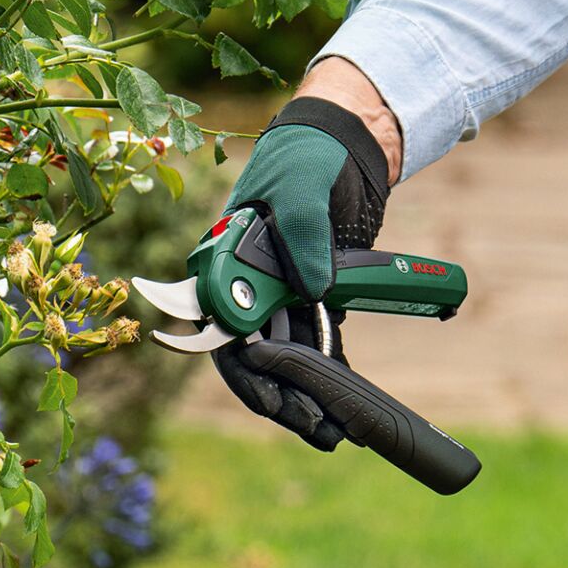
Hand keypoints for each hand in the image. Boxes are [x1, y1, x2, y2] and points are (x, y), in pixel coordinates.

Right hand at [208, 92, 391, 451]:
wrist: (347, 137)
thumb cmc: (308, 153)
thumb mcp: (302, 186)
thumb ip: (302, 234)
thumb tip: (311, 290)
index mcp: (228, 255)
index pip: (221, 323)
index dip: (242, 368)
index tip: (270, 399)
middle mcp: (251, 279)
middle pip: (255, 351)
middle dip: (281, 395)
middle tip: (313, 426)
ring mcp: (283, 287)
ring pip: (287, 353)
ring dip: (307, 393)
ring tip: (333, 430)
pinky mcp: (316, 291)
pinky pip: (318, 339)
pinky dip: (331, 370)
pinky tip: (346, 401)